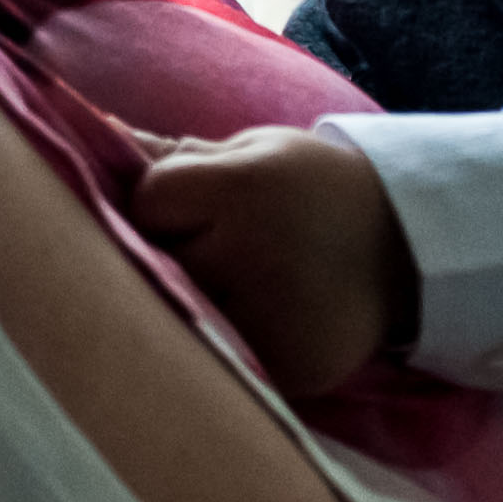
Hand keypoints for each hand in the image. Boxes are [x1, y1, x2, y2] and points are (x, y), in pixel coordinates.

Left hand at [127, 125, 419, 401]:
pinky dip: (222, 345)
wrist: (409, 249)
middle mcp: (257, 258)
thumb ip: (176, 154)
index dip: (161, 202)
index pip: (151, 200)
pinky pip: (221, 360)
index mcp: (246, 190)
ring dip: (189, 304)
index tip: (191, 205)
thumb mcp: (255, 151)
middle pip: (160, 261)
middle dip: (168, 254)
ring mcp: (273, 323)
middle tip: (206, 249)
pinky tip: (251, 322)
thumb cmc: (313, 189)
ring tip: (228, 286)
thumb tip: (93, 130)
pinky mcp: (288, 371)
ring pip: (182, 316)